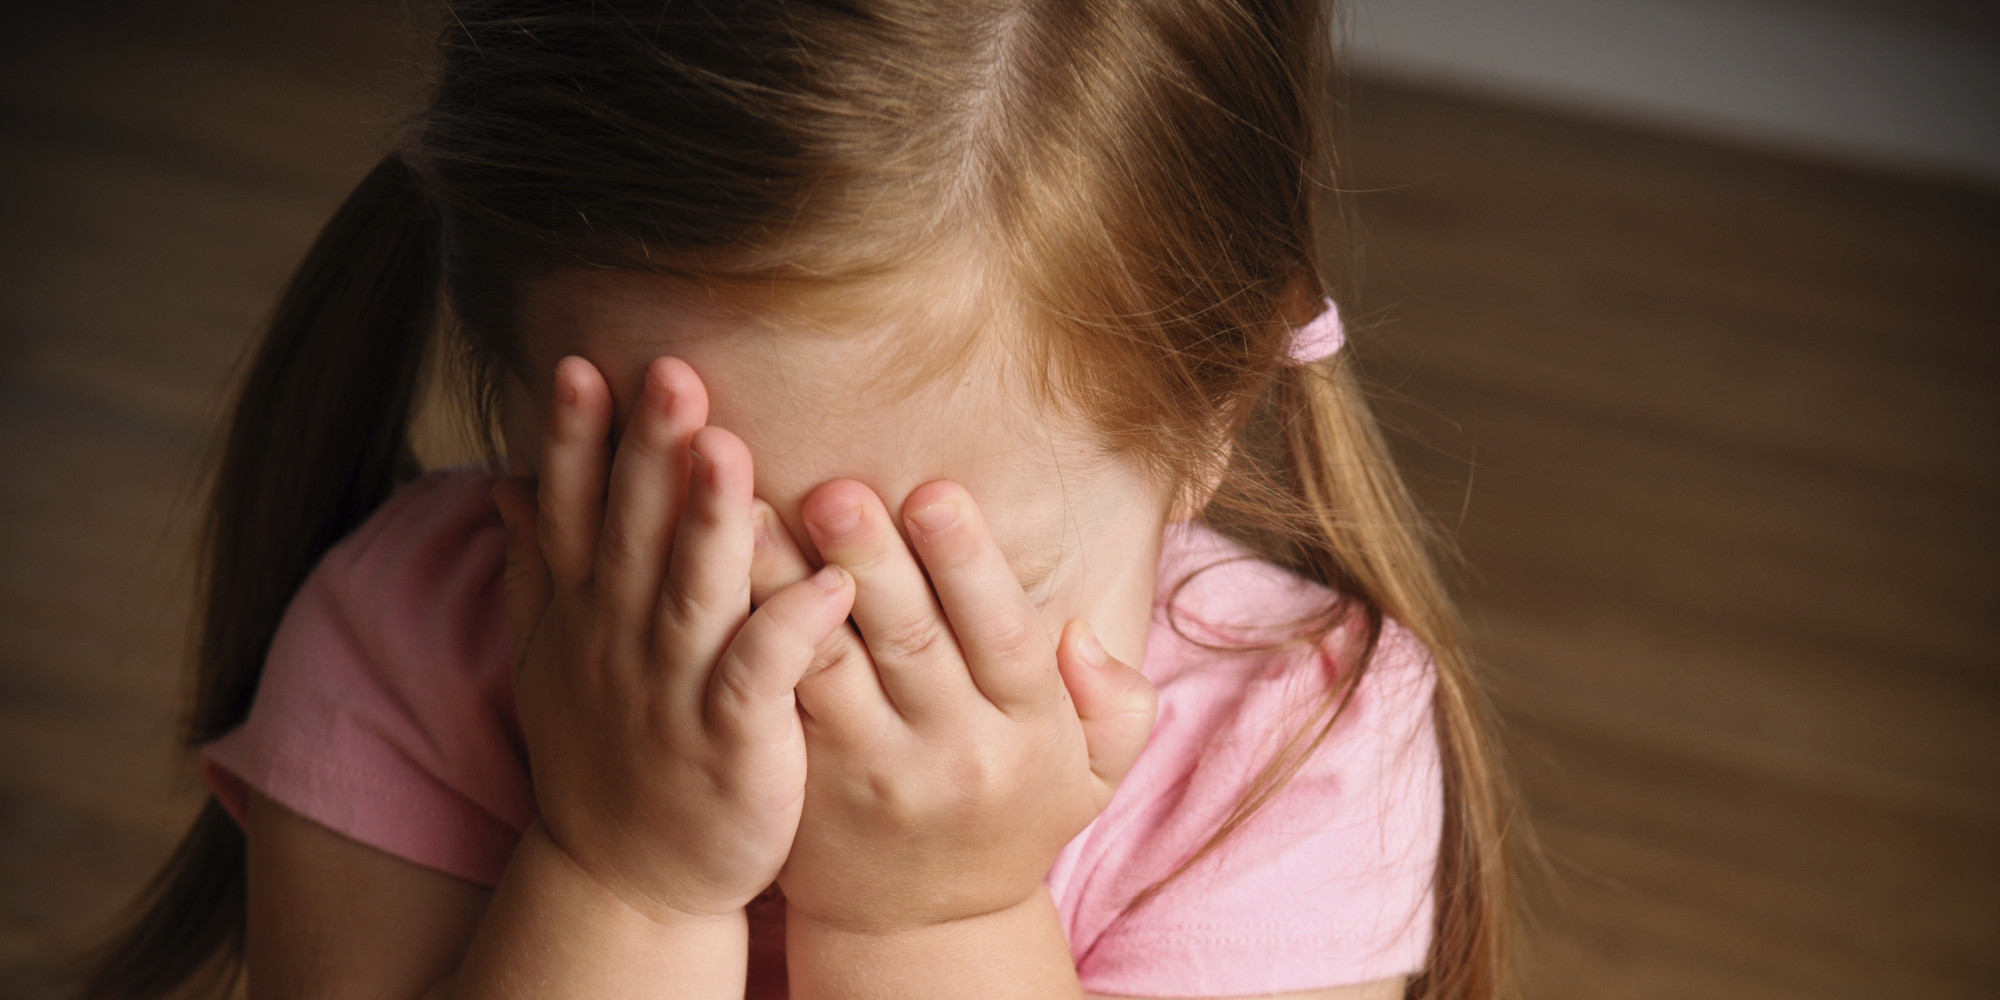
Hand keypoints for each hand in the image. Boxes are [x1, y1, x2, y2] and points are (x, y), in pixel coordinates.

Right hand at [490, 356, 855, 926]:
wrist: (631, 878)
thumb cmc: (606, 749)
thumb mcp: (551, 659)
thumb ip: (537, 568)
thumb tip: (507, 483)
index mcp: (582, 615)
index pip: (571, 514)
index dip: (573, 441)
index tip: (580, 364)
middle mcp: (618, 645)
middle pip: (633, 536)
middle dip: (648, 453)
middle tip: (670, 373)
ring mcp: (675, 695)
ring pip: (693, 597)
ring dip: (711, 523)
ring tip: (731, 450)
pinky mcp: (735, 744)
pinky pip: (763, 677)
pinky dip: (793, 630)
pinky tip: (831, 581)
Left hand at [747, 478, 1158, 933]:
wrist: (926, 925)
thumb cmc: (1014, 810)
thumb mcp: (1094, 776)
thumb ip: (1118, 702)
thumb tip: (1083, 635)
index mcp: (1032, 733)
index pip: (1005, 639)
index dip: (969, 566)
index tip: (936, 491)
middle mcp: (953, 752)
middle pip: (912, 645)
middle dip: (873, 563)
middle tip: (837, 491)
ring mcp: (873, 771)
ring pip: (830, 668)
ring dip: (790, 589)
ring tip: (756, 516)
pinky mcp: (808, 782)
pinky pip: (781, 702)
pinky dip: (756, 640)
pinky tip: (726, 582)